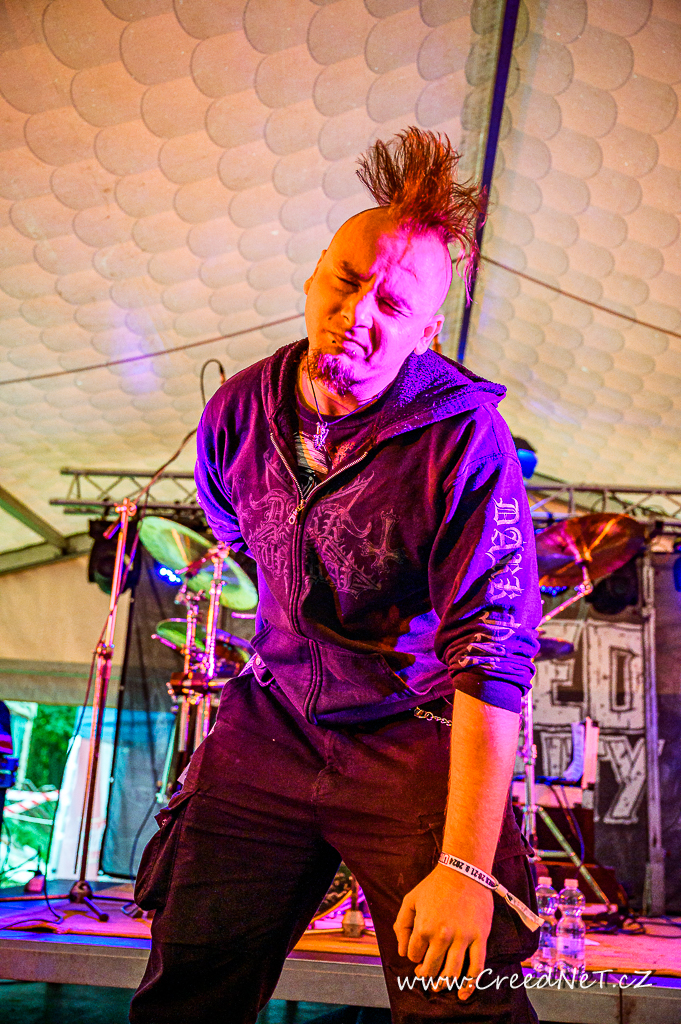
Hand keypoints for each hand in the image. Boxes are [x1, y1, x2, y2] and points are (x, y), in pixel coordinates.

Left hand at [393, 863, 492, 999]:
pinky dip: (470, 983)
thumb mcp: (410, 900)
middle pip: (431, 968)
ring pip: (452, 972)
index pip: (414, 956)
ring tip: (440, 986)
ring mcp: (463, 937)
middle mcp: (442, 935)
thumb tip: (402, 952)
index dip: (414, 957)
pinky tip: (464, 992)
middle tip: (426, 975)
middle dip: (426, 974)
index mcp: (423, 927)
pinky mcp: (480, 937)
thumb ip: (401, 926)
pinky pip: (476, 966)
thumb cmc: (435, 885)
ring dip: (444, 984)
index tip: (418, 955)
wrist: (463, 870)